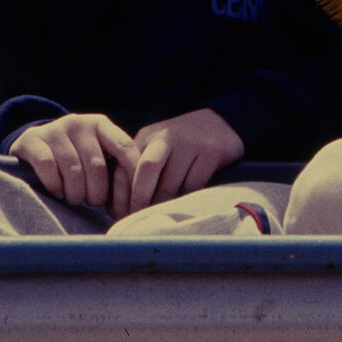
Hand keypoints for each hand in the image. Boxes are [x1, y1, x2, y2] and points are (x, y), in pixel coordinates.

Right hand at [9, 113, 138, 212]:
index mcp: (101, 124)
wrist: (33, 144)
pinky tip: (57, 192)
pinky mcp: (32, 140)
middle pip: (97, 166)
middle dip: (97, 193)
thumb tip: (139, 196)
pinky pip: (48, 167)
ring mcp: (55, 129)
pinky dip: (55, 185)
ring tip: (75, 199)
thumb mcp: (95, 153)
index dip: (132, 175)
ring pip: (73, 171)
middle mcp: (79, 123)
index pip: (125, 147)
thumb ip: (114, 166)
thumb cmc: (74, 157)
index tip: (134, 199)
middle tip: (93, 202)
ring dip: (76, 194)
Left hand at [124, 107, 245, 216]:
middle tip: (140, 219)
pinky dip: (186, 199)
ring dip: (164, 204)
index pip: (124, 168)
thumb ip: (138, 170)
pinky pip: (193, 186)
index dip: (121, 196)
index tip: (121, 215)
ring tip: (162, 214)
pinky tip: (184, 202)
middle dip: (140, 200)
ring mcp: (189, 143)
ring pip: (170, 183)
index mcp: (147, 136)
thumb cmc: (183, 144)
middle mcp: (166, 137)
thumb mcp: (158, 148)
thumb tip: (118, 207)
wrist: (222, 123)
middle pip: (146, 171)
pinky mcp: (210, 153)